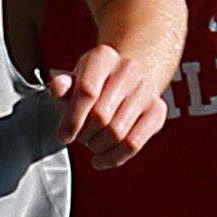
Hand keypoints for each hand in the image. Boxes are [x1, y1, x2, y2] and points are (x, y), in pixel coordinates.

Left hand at [51, 44, 168, 166]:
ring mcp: (146, 89)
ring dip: (98, 146)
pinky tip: (101, 159)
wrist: (126, 78)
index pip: (87, 92)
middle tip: (79, 137)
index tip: (64, 136)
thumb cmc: (95, 82)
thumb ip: (62, 87)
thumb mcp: (73, 80)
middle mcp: (129, 69)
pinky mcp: (157, 111)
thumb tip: (58, 87)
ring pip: (117, 133)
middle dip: (84, 135)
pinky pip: (134, 143)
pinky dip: (114, 157)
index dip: (72, 119)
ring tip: (91, 143)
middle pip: (101, 116)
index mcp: (103, 57)